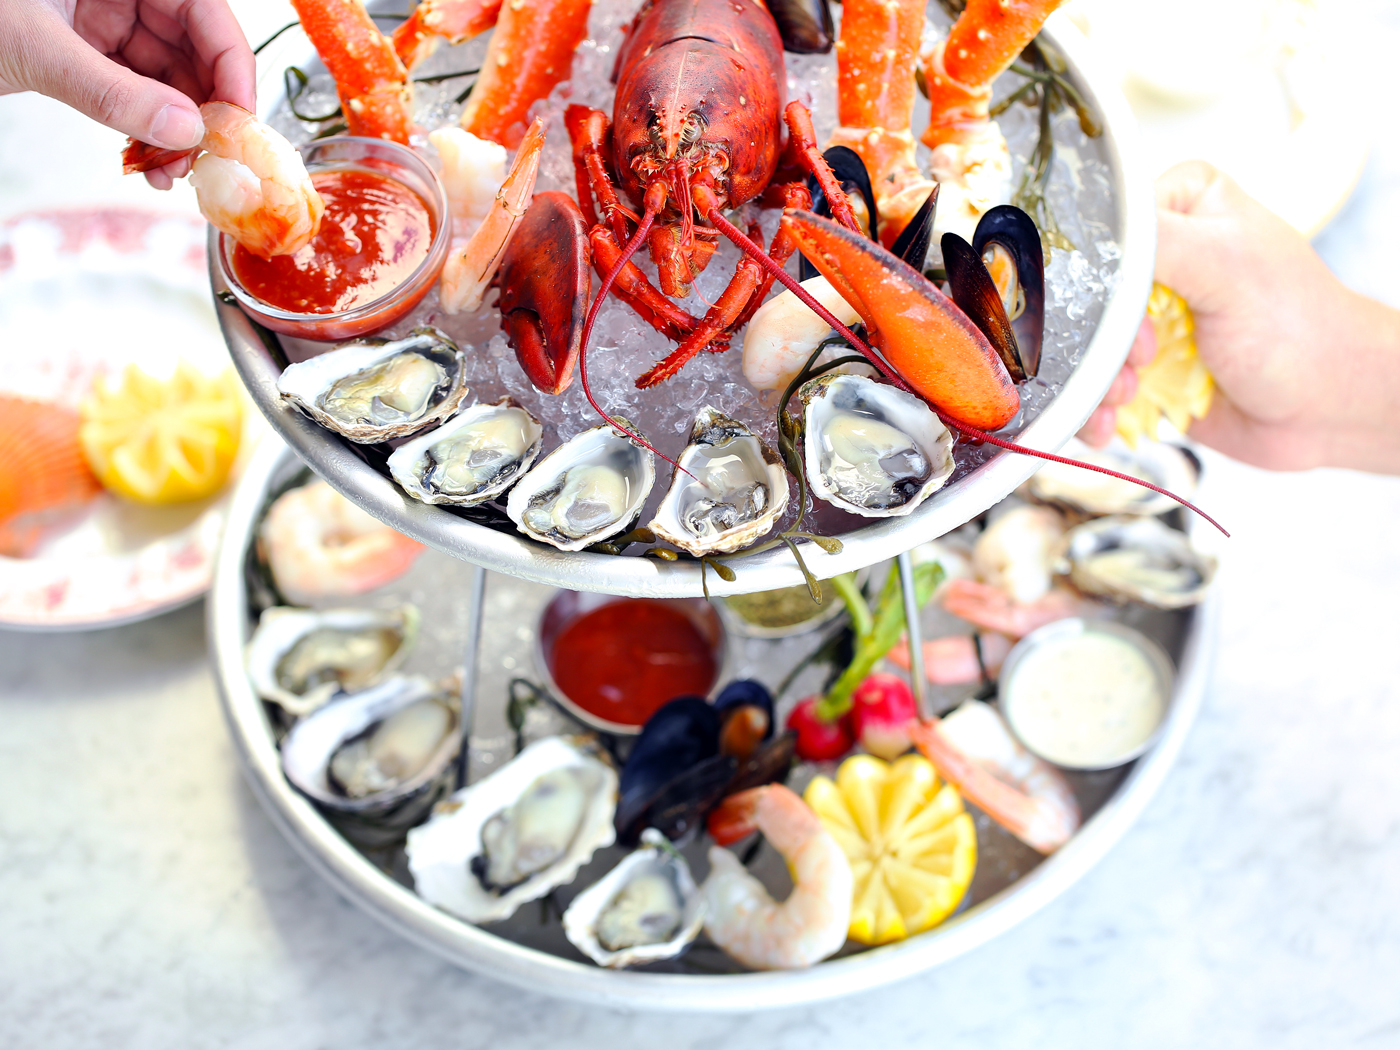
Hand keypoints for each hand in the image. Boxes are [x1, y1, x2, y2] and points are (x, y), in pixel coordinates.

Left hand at [0, 0, 253, 188]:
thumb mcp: (36, 50)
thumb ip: (114, 93)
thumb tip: (186, 132)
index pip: (208, 12)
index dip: (233, 69)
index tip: (238, 125)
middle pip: (195, 49)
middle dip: (203, 110)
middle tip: (205, 161)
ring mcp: (102, 17)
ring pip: (168, 78)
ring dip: (176, 132)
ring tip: (170, 173)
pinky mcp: (86, 49)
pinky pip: (135, 92)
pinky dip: (144, 131)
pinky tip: (145, 162)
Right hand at [1080, 160, 1399, 473]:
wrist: (1327, 407)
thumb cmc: (1299, 328)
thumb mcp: (1227, 265)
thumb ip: (1155, 241)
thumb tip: (1083, 236)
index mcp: (1180, 208)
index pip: (1104, 226)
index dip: (1100, 273)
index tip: (1124, 309)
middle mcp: (1158, 259)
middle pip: (1083, 293)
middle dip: (1095, 338)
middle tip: (1136, 359)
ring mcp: (1146, 318)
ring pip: (1081, 344)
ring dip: (1094, 379)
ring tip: (1129, 394)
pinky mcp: (1139, 368)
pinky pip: (1090, 386)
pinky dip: (1092, 409)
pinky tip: (1109, 422)